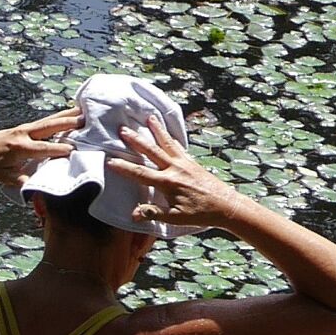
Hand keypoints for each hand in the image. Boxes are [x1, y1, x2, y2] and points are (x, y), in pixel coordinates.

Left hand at [0, 109, 78, 189]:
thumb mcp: (5, 177)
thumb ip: (23, 183)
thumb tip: (39, 192)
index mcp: (20, 147)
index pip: (43, 148)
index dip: (58, 149)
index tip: (75, 150)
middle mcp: (24, 134)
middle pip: (49, 126)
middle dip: (67, 123)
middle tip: (86, 121)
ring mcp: (26, 127)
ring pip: (49, 119)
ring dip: (67, 115)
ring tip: (84, 110)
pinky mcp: (27, 126)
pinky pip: (46, 120)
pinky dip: (60, 115)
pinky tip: (71, 111)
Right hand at [110, 117, 241, 226]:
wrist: (225, 205)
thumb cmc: (200, 213)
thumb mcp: (175, 217)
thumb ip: (154, 213)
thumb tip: (133, 214)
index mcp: (168, 183)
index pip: (141, 174)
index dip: (124, 168)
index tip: (110, 161)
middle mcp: (175, 168)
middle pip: (151, 151)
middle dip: (136, 140)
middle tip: (123, 129)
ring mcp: (184, 163)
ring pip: (167, 143)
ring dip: (157, 130)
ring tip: (149, 117)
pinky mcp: (192, 162)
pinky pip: (178, 147)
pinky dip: (171, 138)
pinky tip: (167, 133)